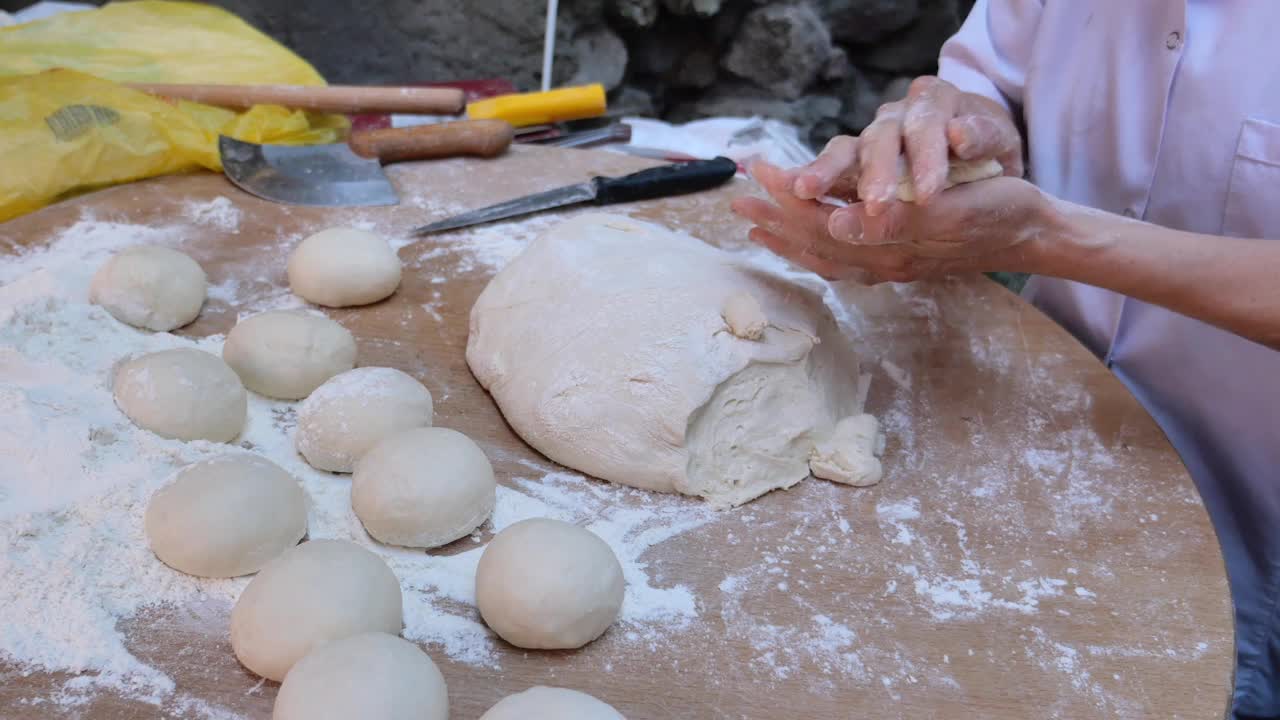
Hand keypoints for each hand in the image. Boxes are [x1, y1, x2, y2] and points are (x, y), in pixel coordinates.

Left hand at [732, 159, 1052, 283]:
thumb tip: (839, 225)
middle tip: (739, 199)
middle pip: (815, 242)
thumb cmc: (1000, 211)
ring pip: (825, 257)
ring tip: (756, 225)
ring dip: (788, 240)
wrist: (1033, 235)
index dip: (788, 197)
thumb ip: (895, 219)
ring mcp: (892, 267)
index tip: (761, 174)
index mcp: (892, 245)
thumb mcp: (953, 206)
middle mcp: (885, 262)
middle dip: (776, 219)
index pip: (823, 221)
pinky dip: (817, 255)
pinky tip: (806, 248)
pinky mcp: (901, 264)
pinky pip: (845, 266)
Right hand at [791, 76, 1023, 214]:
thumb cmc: (992, 152)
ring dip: (824, 174)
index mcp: (934, 101)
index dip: (925, 158)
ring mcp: (870, 139)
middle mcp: (896, 116)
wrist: (984, 155)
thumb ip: (983, 137)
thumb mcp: (1000, 142)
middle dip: (869, 171)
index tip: (928, 193)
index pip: (925, 125)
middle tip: (870, 202)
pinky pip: (828, 173)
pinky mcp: (853, 164)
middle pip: (876, 138)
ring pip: (844, 151)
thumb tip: (960, 133)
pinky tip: (789, 197)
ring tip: (804, 190)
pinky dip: (810, 184)